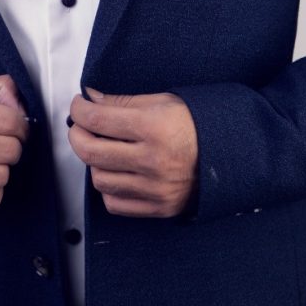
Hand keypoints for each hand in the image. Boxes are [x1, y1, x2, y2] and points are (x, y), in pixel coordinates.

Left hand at [68, 88, 197, 217]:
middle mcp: (152, 160)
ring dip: (94, 161)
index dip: (79, 110)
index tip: (79, 105)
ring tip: (103, 148)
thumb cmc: (196, 124)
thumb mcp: (162, 101)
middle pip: (90, 151)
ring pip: (99, 179)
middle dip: (76, 134)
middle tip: (80, 126)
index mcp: (153, 127)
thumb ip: (123, 101)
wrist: (228, 155)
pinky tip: (116, 172)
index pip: (97, 120)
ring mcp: (154, 187)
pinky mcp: (157, 207)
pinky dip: (109, 188)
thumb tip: (91, 99)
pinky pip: (115, 203)